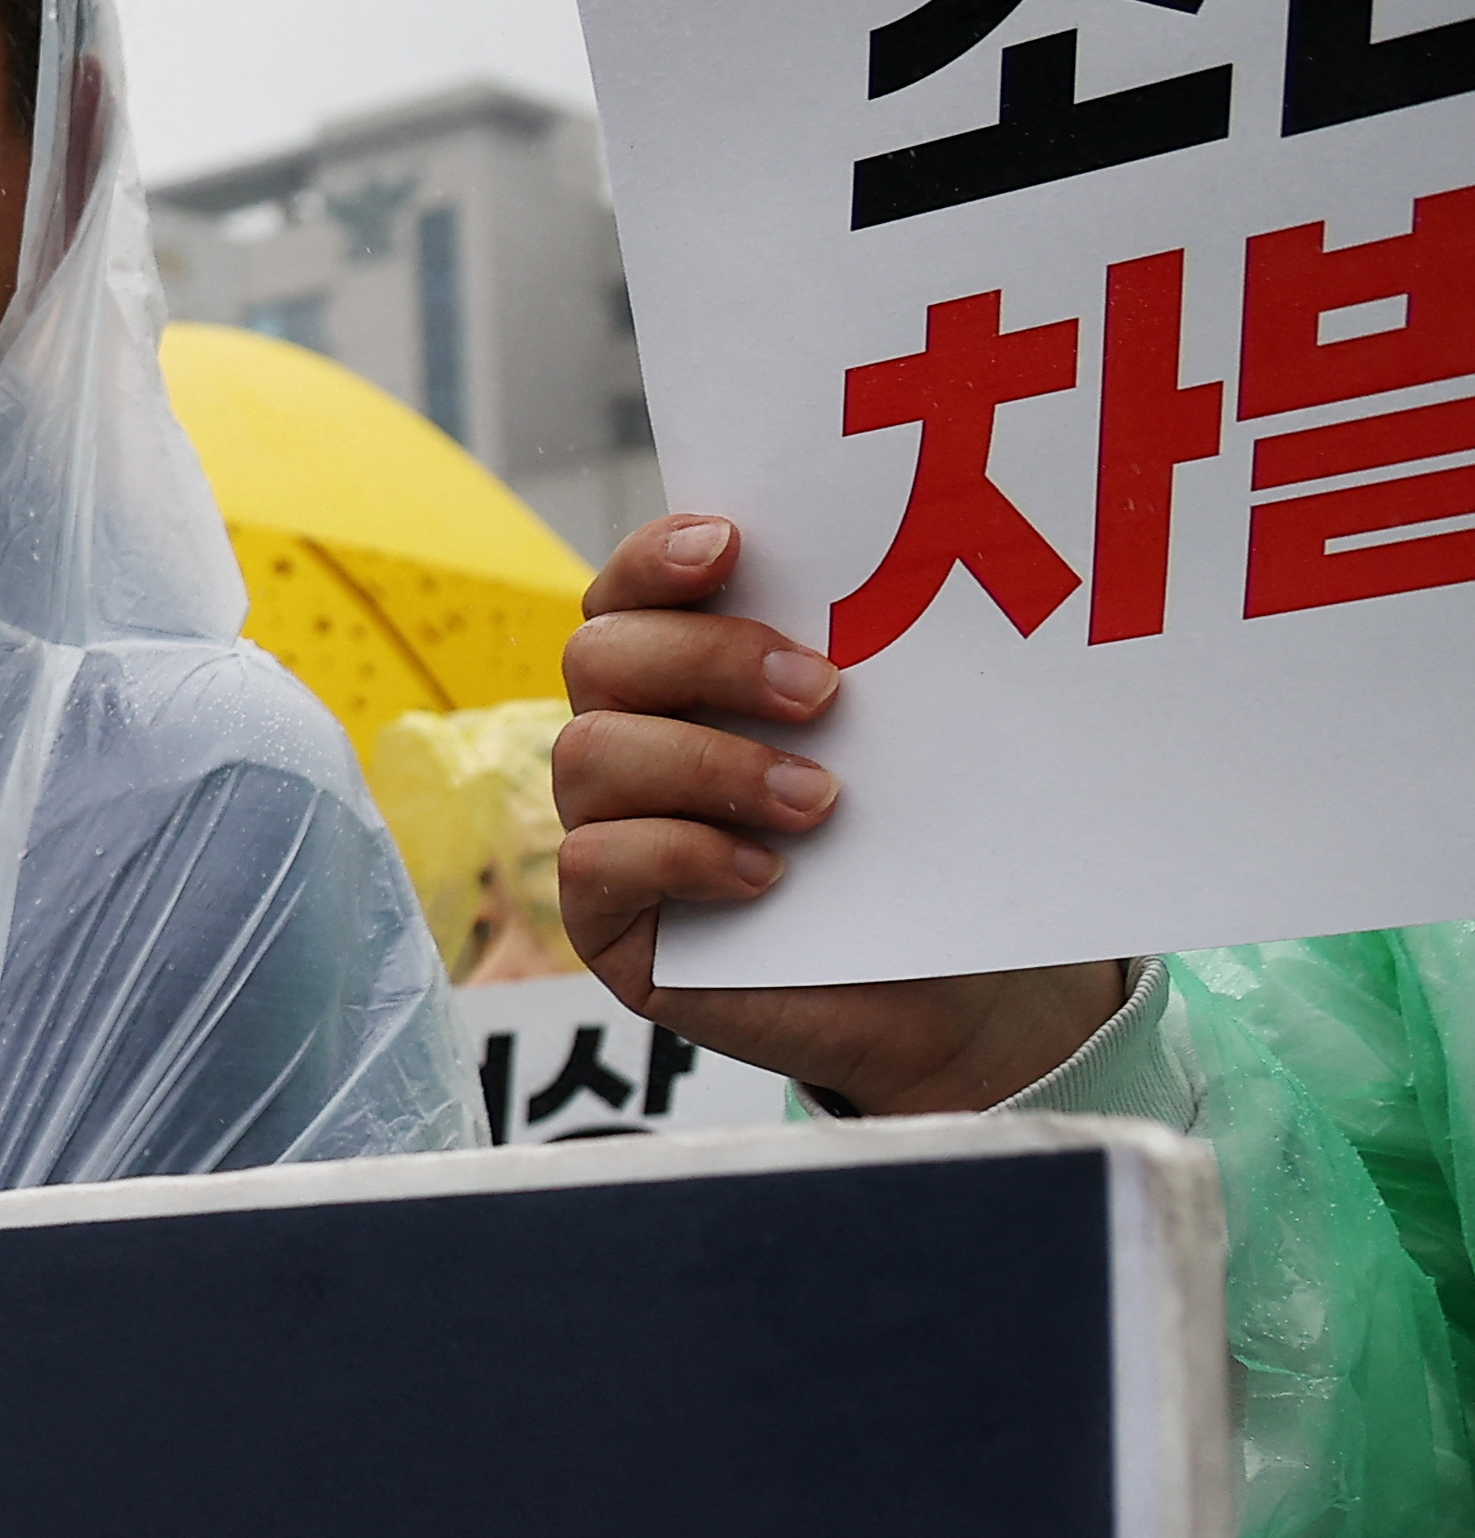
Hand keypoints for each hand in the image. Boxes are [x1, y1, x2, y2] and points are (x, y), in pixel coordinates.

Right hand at [554, 513, 1133, 1115]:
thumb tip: (897, 570)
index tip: (732, 546)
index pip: (629, 592)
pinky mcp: (608, 921)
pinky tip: (769, 877)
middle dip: (706, 660)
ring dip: (711, 766)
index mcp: (685, 678)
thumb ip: (861, 660)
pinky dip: (684, 855)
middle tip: (822, 693)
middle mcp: (630, 741)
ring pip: (589, 753)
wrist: (948, 990)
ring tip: (817, 802)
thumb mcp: (898, 737)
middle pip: (598, 656)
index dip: (656, 557)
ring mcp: (608, 830)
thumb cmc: (920, 845)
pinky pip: (592, 860)